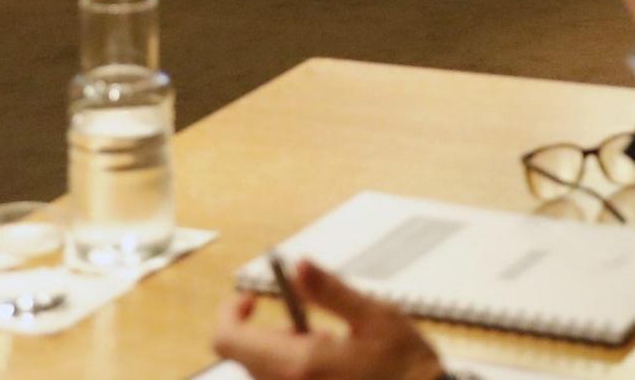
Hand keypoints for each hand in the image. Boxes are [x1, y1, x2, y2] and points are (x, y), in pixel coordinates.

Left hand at [213, 260, 443, 379]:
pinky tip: (333, 366)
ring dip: (285, 350)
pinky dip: (297, 369)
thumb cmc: (407, 367)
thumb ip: (331, 291)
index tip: (251, 298)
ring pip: (265, 372)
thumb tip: (300, 265)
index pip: (228, 340)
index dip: (230, 313)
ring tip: (330, 345)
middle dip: (269, 330)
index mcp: (299, 364)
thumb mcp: (376, 317)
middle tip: (308, 318)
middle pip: (245, 357)